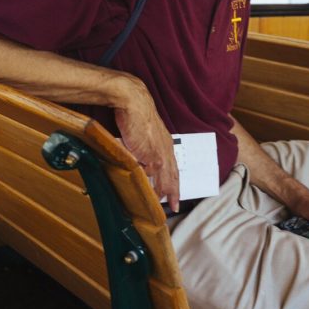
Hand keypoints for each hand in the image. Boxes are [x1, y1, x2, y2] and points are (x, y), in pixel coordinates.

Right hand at [113, 76, 179, 212]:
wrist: (133, 102)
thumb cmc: (136, 114)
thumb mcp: (144, 134)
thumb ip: (143, 148)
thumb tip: (137, 160)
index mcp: (166, 144)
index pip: (173, 168)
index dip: (174, 182)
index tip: (175, 194)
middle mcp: (166, 150)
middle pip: (173, 175)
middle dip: (174, 192)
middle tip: (175, 206)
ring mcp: (160, 153)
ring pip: (165, 178)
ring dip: (163, 192)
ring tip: (162, 205)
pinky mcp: (150, 154)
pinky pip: (152, 175)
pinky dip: (151, 186)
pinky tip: (150, 194)